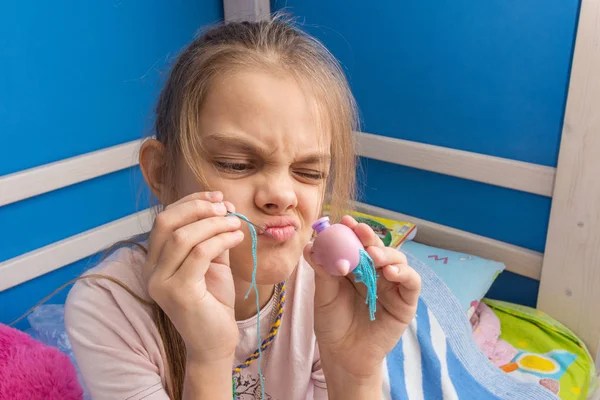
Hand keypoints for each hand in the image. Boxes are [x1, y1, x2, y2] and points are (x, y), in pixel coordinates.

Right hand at [143, 191, 243, 362]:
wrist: (216, 341)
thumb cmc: (214, 301)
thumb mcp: (212, 261)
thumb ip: (210, 236)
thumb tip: (222, 206)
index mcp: (154, 260)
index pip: (164, 219)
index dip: (190, 202)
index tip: (217, 197)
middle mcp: (150, 270)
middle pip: (166, 222)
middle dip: (198, 208)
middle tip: (225, 207)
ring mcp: (160, 282)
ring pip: (182, 236)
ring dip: (213, 223)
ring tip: (236, 223)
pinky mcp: (178, 292)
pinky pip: (199, 254)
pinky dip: (220, 240)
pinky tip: (237, 237)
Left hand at [304, 215, 420, 381]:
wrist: (343, 355)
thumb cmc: (333, 324)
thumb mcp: (324, 296)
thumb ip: (322, 271)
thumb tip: (311, 246)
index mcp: (355, 267)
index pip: (357, 243)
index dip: (352, 230)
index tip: (345, 221)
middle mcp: (375, 272)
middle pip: (377, 247)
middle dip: (369, 237)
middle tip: (360, 231)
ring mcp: (392, 285)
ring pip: (397, 259)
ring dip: (386, 254)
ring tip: (373, 256)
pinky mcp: (405, 301)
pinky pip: (411, 282)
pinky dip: (404, 273)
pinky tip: (390, 272)